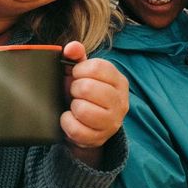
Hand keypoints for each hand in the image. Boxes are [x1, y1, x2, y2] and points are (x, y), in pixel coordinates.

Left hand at [60, 41, 128, 164]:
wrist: (88, 124)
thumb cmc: (85, 92)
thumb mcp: (82, 72)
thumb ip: (76, 56)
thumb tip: (71, 48)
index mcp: (118, 81)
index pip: (97, 67)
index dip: (79, 70)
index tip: (76, 75)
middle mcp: (121, 102)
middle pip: (87, 87)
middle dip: (74, 88)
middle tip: (76, 93)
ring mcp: (112, 122)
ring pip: (82, 109)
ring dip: (73, 106)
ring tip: (76, 105)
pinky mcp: (100, 139)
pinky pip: (75, 129)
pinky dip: (67, 122)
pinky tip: (71, 118)